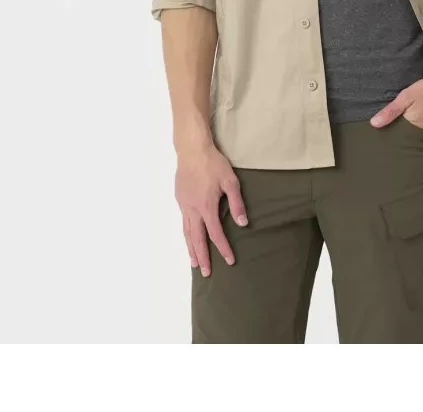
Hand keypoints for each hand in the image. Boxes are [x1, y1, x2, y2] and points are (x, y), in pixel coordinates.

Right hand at [175, 142, 247, 276]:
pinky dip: (186, 234)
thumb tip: (243, 223)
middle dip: (202, 257)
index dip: (223, 249)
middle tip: (205, 273)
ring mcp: (184, 204)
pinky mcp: (180, 198)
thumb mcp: (230, 181)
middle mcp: (193, 209)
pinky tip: (189, 237)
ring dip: (190, 249)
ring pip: (186, 232)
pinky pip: (183, 221)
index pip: (215, 234)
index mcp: (206, 207)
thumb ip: (236, 203)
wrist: (192, 149)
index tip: (229, 261)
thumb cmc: (213, 163)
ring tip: (194, 262)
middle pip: (196, 239)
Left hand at [368, 70, 422, 131]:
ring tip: (419, 117)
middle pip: (414, 133)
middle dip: (410, 128)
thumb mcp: (407, 96)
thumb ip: (391, 111)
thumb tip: (373, 124)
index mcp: (415, 127)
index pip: (402, 132)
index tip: (391, 127)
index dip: (397, 127)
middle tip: (407, 118)